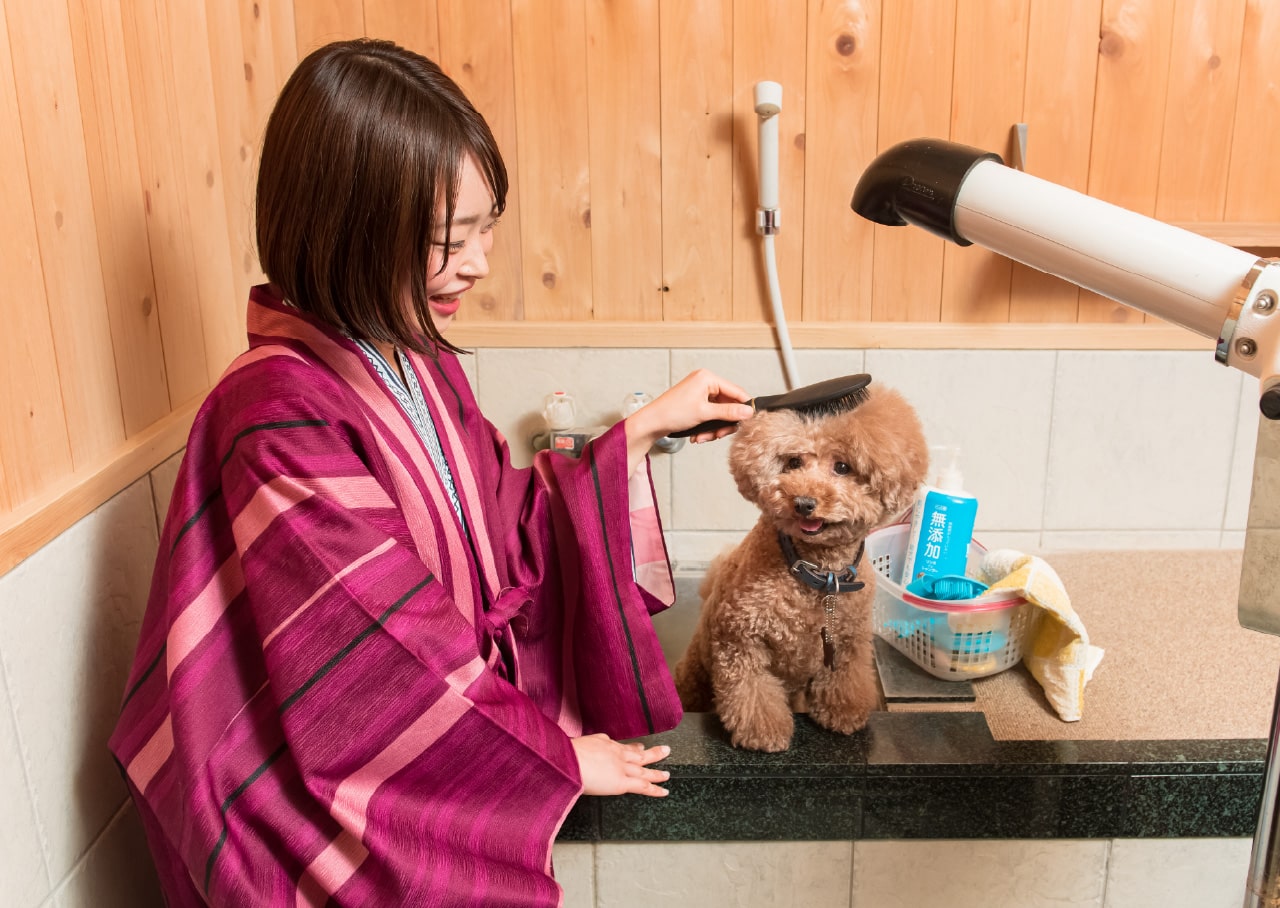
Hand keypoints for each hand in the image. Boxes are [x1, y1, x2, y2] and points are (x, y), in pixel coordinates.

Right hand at [570, 733, 671, 796]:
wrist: (566, 760)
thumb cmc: (565, 755)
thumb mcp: (578, 743)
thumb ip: (586, 746)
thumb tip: (585, 748)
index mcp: (605, 744)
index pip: (623, 747)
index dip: (634, 748)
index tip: (640, 747)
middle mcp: (616, 754)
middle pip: (637, 755)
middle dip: (651, 754)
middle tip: (664, 751)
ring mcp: (621, 768)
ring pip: (643, 770)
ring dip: (656, 772)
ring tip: (667, 774)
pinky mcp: (622, 782)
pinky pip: (642, 786)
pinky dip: (654, 789)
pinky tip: (664, 791)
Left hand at [624, 369, 754, 471]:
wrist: (651, 423)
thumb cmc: (671, 413)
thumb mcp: (704, 413)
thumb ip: (729, 412)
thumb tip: (748, 411)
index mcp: (707, 378)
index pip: (736, 391)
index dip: (744, 407)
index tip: (749, 421)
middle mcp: (705, 383)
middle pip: (728, 405)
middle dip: (723, 423)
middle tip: (719, 434)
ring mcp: (700, 393)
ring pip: (719, 414)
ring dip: (714, 428)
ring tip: (703, 437)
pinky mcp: (696, 404)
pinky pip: (710, 416)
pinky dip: (706, 428)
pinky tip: (698, 436)